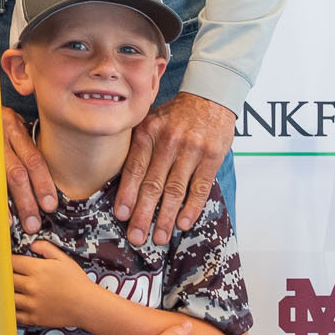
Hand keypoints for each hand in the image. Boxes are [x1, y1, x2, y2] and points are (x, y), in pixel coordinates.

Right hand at [2, 107, 56, 233]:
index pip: (32, 158)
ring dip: (10, 205)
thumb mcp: (15, 125)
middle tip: (34, 222)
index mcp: (14, 127)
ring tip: (20, 223)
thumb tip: (53, 178)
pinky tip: (2, 216)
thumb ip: (28, 145)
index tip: (50, 204)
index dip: (42, 183)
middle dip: (27, 200)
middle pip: (16, 173)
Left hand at [10, 240, 103, 331]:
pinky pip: (14, 314)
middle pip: (6, 279)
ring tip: (8, 290)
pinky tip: (15, 304)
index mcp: (37, 270)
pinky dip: (11, 310)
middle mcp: (31, 286)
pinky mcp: (33, 318)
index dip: (7, 260)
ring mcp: (31, 304)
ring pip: (7, 297)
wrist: (87, 305)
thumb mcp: (63, 259)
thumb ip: (45, 247)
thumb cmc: (77, 282)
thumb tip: (31, 244)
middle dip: (5, 276)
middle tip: (6, 275)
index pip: (11, 262)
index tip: (7, 262)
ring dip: (6, 293)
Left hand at [115, 94, 234, 245]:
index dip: (127, 194)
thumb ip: (137, 147)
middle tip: (136, 237)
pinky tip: (183, 224)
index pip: (134, 168)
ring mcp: (192, 149)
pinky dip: (191, 208)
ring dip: (166, 218)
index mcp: (148, 132)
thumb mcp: (151, 121)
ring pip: (176, 190)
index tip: (121, 216)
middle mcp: (168, 141)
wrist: (209, 96)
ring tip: (159, 237)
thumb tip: (121, 182)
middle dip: (143, 214)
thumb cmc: (175, 115)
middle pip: (153, 184)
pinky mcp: (212, 156)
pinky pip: (200, 187)